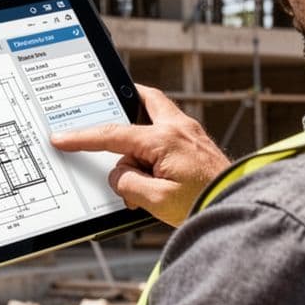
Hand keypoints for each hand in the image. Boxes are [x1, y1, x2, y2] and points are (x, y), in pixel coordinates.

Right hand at [50, 85, 229, 225]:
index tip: (62, 138)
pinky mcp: (200, 146)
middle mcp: (180, 129)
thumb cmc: (205, 204)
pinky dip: (154, 138)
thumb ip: (128, 184)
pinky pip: (170, 131)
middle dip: (123, 97)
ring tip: (128, 148)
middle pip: (146, 98)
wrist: (242, 208)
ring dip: (140, 121)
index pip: (113, 134)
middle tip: (103, 99)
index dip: (83, 138)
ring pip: (159, 112)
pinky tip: (150, 162)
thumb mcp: (157, 202)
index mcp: (165, 139)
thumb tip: (118, 175)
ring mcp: (192, 135)